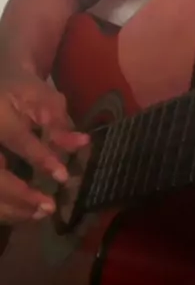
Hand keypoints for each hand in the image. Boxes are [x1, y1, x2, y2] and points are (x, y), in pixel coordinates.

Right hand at [0, 71, 87, 224]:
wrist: (1, 86)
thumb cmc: (24, 91)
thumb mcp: (44, 98)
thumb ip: (59, 122)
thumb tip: (82, 143)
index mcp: (0, 114)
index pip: (19, 139)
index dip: (41, 159)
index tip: (62, 177)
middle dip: (20, 195)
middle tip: (49, 207)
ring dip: (13, 208)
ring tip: (42, 212)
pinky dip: (7, 209)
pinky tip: (28, 213)